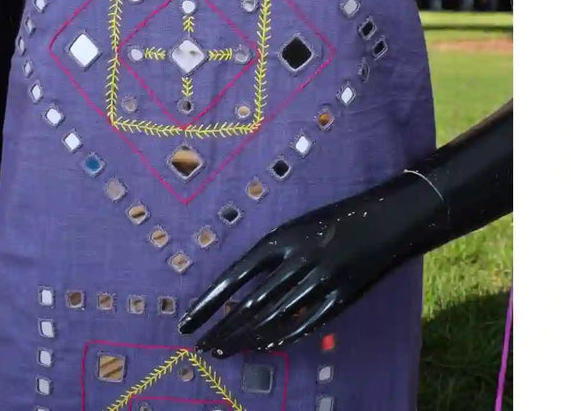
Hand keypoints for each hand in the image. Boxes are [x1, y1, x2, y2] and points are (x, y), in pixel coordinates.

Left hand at [178, 173, 440, 356]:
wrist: (382, 220)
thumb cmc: (331, 222)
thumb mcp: (295, 228)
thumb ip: (269, 257)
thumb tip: (236, 290)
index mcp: (281, 237)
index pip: (235, 276)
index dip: (209, 302)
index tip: (187, 321)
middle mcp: (298, 259)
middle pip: (251, 303)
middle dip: (223, 328)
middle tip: (201, 346)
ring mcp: (321, 280)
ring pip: (274, 318)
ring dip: (246, 337)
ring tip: (224, 351)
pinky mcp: (341, 298)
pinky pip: (306, 324)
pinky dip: (281, 338)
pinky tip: (262, 347)